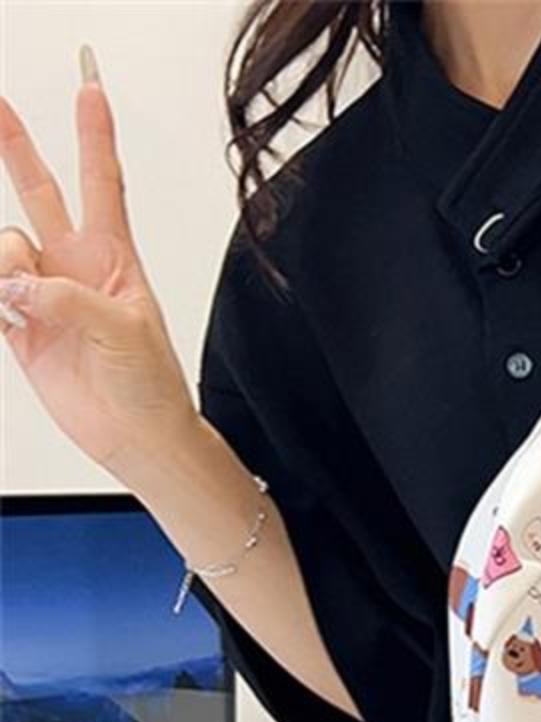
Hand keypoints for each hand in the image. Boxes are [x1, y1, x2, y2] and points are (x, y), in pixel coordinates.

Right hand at [0, 53, 197, 474]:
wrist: (138, 438)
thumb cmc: (150, 385)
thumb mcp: (122, 331)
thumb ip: (67, 297)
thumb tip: (15, 282)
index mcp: (114, 259)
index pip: (102, 183)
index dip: (94, 136)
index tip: (91, 89)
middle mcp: (74, 267)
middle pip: (38, 191)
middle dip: (13, 146)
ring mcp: (44, 293)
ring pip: (2, 246)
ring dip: (5, 266)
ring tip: (24, 303)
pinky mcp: (20, 326)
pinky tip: (9, 307)